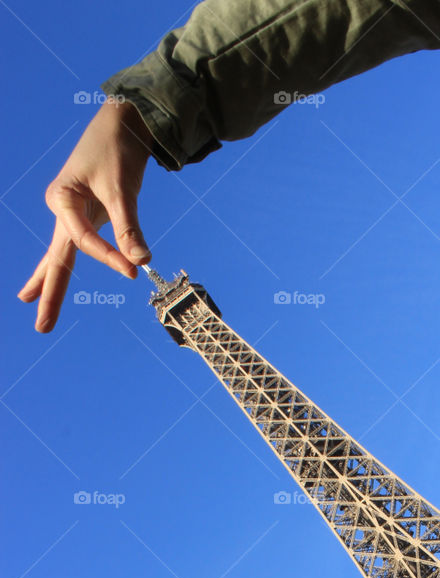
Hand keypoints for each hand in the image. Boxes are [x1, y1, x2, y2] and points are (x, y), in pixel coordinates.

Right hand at [19, 99, 151, 331]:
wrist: (123, 120)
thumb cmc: (118, 147)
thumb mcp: (123, 188)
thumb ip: (129, 226)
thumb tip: (141, 261)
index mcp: (62, 199)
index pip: (84, 242)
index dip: (109, 258)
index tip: (134, 270)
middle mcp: (62, 208)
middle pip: (56, 258)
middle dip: (49, 292)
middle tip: (41, 327)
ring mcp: (71, 213)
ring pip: (60, 254)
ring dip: (48, 280)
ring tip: (31, 303)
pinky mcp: (85, 215)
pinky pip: (77, 246)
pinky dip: (66, 263)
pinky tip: (45, 282)